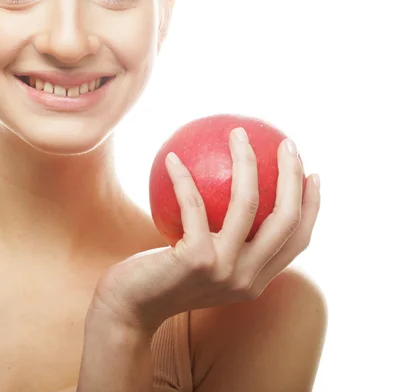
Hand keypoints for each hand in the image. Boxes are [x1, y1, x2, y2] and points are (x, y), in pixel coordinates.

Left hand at [91, 128, 320, 335]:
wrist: (130, 311)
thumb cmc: (161, 278)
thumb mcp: (200, 262)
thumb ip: (220, 239)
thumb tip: (228, 191)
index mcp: (256, 279)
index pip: (297, 240)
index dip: (311, 205)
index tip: (312, 173)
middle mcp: (248, 279)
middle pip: (285, 219)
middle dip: (292, 175)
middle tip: (286, 143)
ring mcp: (224, 270)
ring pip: (247, 203)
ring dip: (246, 160)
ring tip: (238, 133)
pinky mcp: (196, 260)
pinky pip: (193, 204)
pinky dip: (183, 177)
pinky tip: (172, 157)